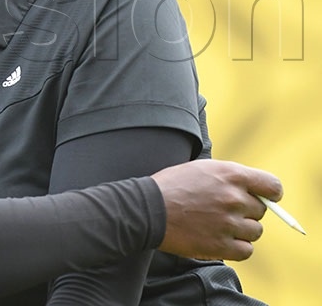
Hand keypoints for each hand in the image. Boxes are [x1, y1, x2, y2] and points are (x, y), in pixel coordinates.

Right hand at [152, 159, 282, 260]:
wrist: (147, 209)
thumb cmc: (171, 186)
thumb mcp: (201, 169)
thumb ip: (229, 177)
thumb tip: (252, 190)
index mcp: (231, 174)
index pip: (272, 186)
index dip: (270, 193)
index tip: (263, 198)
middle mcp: (234, 198)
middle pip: (261, 210)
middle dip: (247, 211)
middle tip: (224, 211)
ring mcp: (229, 222)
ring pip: (255, 231)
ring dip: (242, 230)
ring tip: (219, 225)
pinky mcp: (221, 244)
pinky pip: (246, 250)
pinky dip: (237, 247)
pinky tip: (221, 239)